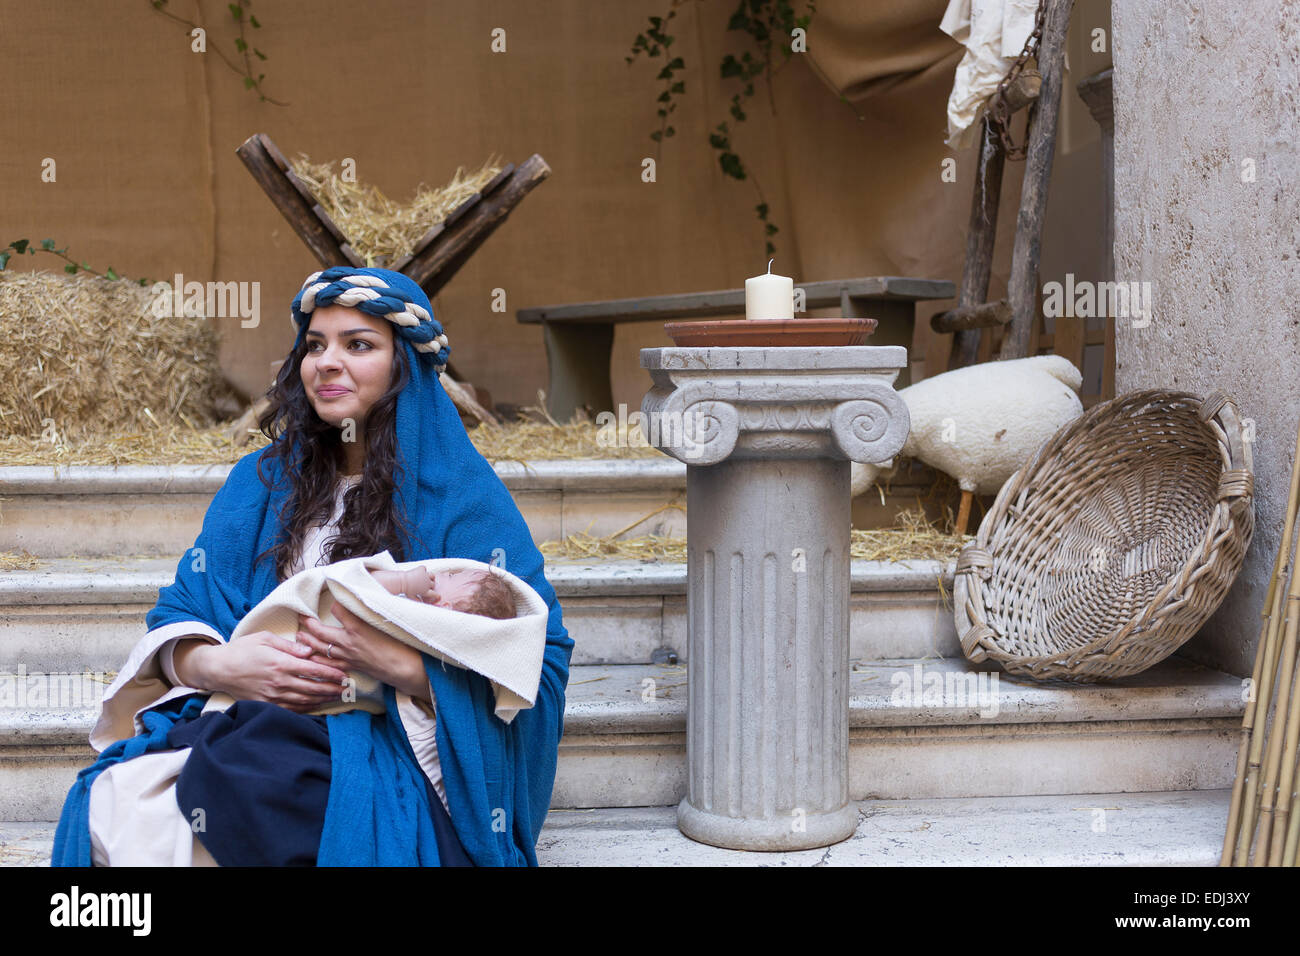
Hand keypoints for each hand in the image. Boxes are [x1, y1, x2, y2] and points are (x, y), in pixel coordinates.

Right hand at [178, 631, 351, 712]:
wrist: (218, 669)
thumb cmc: (242, 650)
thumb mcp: (265, 638)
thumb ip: (289, 646)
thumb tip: (309, 650)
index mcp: (280, 663)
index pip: (313, 670)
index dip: (331, 674)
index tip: (344, 675)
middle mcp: (279, 682)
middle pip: (312, 688)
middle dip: (332, 689)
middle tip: (347, 689)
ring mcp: (272, 695)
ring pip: (304, 700)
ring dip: (322, 700)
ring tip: (336, 697)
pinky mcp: (265, 704)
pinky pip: (290, 709)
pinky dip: (306, 708)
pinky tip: (315, 706)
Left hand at [295, 605, 429, 702]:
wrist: (405, 668)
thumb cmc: (402, 644)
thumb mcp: (389, 621)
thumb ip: (376, 608)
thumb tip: (369, 598)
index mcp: (358, 626)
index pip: (338, 609)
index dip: (334, 602)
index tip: (332, 596)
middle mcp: (348, 641)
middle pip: (321, 631)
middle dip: (308, 623)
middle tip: (301, 616)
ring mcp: (348, 655)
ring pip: (321, 648)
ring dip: (308, 641)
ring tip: (299, 635)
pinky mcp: (351, 666)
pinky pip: (329, 664)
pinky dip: (317, 660)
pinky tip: (311, 657)